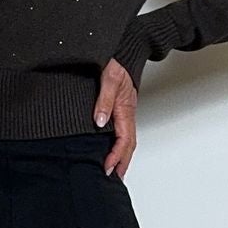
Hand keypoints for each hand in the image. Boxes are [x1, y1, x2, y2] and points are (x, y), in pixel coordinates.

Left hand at [93, 58, 138, 178]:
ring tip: (113, 170)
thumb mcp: (108, 79)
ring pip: (126, 139)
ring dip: (121, 155)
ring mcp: (125, 111)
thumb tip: (99, 122)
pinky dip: (119, 144)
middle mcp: (127, 112)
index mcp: (125, 109)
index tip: (106, 167)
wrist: (127, 49)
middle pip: (128, 144)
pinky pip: (122, 130)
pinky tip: (111, 147)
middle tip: (113, 178)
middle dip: (121, 162)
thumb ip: (103, 101)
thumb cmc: (118, 62)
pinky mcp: (121, 107)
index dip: (115, 156)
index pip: (123, 139)